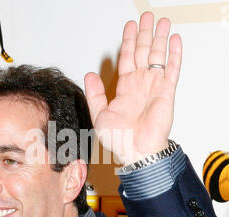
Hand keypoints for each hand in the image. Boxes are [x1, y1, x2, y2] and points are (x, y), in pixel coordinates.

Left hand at [84, 12, 181, 164]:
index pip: (127, 58)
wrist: (136, 152)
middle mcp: (140, 84)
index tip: (130, 27)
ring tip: (161, 22)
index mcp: (125, 88)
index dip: (128, 42)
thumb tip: (90, 75)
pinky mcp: (166, 92)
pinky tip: (174, 41)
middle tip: (147, 17)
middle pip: (142, 52)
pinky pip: (172, 69)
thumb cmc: (119, 139)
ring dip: (159, 39)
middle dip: (145, 34)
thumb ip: (95, 94)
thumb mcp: (99, 115)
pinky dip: (174, 55)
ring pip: (157, 56)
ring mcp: (154, 86)